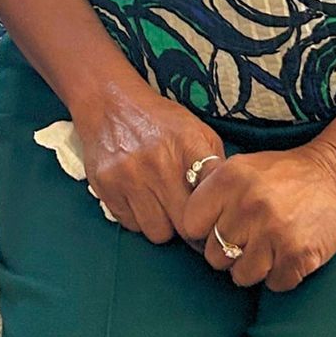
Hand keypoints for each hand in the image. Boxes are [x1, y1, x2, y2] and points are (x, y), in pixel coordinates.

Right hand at [73, 76, 223, 243]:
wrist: (109, 103)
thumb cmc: (159, 121)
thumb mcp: (196, 130)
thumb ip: (214, 164)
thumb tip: (228, 202)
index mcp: (189, 145)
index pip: (211, 197)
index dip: (216, 215)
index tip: (214, 220)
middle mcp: (160, 163)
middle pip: (186, 225)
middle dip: (191, 228)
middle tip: (189, 222)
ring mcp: (130, 177)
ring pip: (158, 232)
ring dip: (162, 225)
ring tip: (161, 206)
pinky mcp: (107, 188)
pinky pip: (131, 226)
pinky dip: (138, 219)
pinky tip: (139, 199)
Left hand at [182, 141, 335, 291]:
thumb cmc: (285, 175)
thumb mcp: (243, 167)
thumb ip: (213, 191)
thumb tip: (183, 224)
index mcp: (229, 179)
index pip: (190, 225)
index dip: (202, 230)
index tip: (218, 227)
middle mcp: (248, 205)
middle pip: (214, 256)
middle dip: (229, 252)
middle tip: (250, 237)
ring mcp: (273, 232)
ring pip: (241, 276)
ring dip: (254, 267)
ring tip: (269, 246)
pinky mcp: (297, 255)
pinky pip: (273, 284)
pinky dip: (281, 275)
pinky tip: (288, 253)